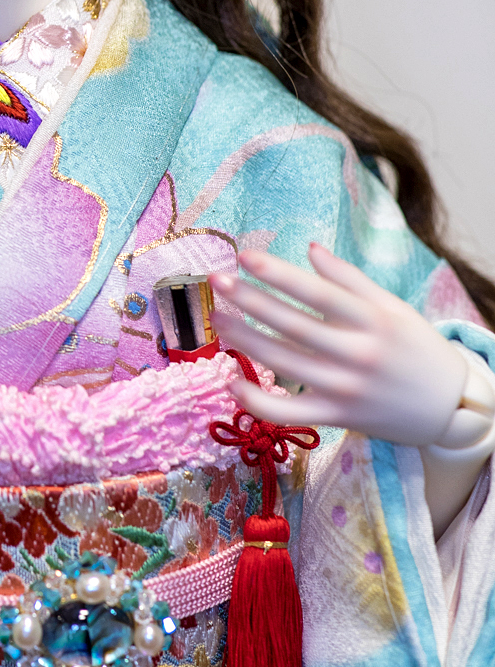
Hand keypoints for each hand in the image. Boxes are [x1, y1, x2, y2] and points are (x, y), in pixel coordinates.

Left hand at [210, 242, 467, 447]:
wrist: (449, 408)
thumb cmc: (416, 348)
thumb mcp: (393, 307)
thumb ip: (349, 279)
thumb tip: (310, 248)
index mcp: (374, 321)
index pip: (318, 293)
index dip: (279, 274)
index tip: (245, 256)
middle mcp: (358, 355)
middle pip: (294, 326)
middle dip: (250, 301)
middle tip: (217, 281)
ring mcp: (346, 390)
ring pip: (284, 365)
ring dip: (244, 341)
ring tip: (219, 320)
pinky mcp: (338, 418)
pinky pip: (288, 413)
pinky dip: (256, 401)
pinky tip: (233, 380)